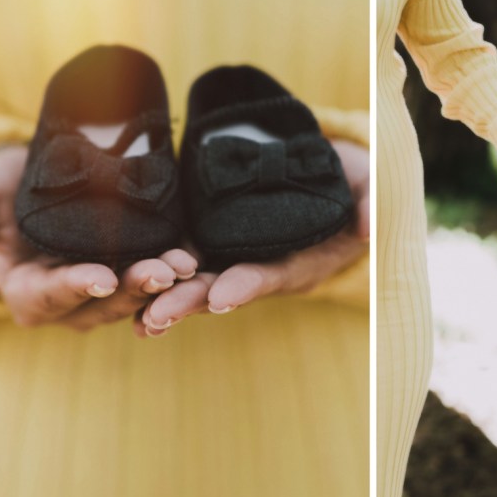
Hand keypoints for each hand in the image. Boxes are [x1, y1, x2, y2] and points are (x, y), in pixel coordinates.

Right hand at [0, 145, 197, 330]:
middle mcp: (73, 299)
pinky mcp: (136, 266)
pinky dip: (179, 271)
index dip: (75, 287)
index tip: (101, 276)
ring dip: (165, 285)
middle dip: (134, 289)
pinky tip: (198, 259)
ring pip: (140, 294)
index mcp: (29, 292)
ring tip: (185, 265)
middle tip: (161, 271)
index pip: (50, 296)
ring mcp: (109, 287)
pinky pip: (162, 278)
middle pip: (106, 302)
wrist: (33, 178)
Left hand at [136, 138, 369, 336]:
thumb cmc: (352, 184)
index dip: (249, 284)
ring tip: (134, 318)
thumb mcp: (371, 188)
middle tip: (156, 317)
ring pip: (198, 278)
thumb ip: (370, 204)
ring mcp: (238, 252)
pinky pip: (185, 256)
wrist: (331, 178)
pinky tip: (126, 283)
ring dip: (167, 298)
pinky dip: (159, 272)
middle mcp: (265, 264)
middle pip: (225, 286)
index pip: (273, 274)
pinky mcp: (216, 235)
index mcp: (301, 259)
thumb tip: (368, 227)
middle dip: (191, 302)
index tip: (223, 295)